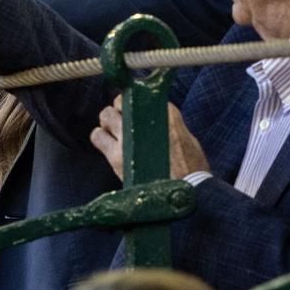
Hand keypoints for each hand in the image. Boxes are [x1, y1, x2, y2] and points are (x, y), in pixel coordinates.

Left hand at [89, 98, 208, 181]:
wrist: (184, 194)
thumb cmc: (191, 170)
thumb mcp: (188, 139)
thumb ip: (170, 125)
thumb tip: (155, 120)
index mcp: (167, 114)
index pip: (144, 95)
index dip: (138, 101)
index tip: (137, 107)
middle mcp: (144, 121)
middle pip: (121, 100)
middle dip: (121, 108)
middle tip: (124, 118)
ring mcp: (128, 137)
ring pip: (106, 115)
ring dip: (108, 120)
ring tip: (114, 129)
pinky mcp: (116, 155)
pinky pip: (98, 137)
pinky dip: (99, 136)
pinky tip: (105, 141)